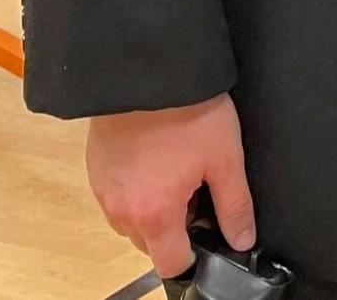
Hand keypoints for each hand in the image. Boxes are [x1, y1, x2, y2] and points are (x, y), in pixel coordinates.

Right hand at [85, 92, 255, 278]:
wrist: (149, 72)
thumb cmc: (188, 113)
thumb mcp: (225, 160)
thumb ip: (235, 206)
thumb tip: (242, 239)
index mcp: (154, 214)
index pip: (171, 263)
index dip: (195, 254)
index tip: (207, 230)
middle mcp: (120, 209)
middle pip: (149, 243)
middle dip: (174, 228)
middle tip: (194, 189)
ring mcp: (102, 190)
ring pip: (131, 221)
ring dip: (152, 209)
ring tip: (174, 170)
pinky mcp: (94, 169)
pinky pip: (116, 196)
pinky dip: (135, 189)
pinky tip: (155, 159)